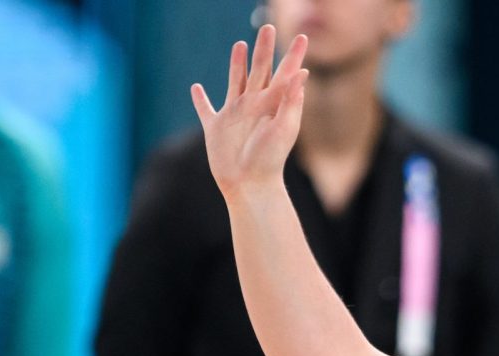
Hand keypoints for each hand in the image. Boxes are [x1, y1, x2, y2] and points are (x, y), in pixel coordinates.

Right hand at [191, 25, 308, 198]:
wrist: (250, 185)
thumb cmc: (270, 160)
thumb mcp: (284, 128)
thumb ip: (291, 100)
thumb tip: (301, 72)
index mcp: (272, 104)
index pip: (285, 73)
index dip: (293, 55)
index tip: (303, 36)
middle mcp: (254, 105)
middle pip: (259, 69)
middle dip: (264, 48)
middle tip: (268, 27)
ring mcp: (234, 115)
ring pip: (235, 81)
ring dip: (236, 64)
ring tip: (239, 45)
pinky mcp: (215, 128)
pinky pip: (205, 110)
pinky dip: (200, 100)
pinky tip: (196, 88)